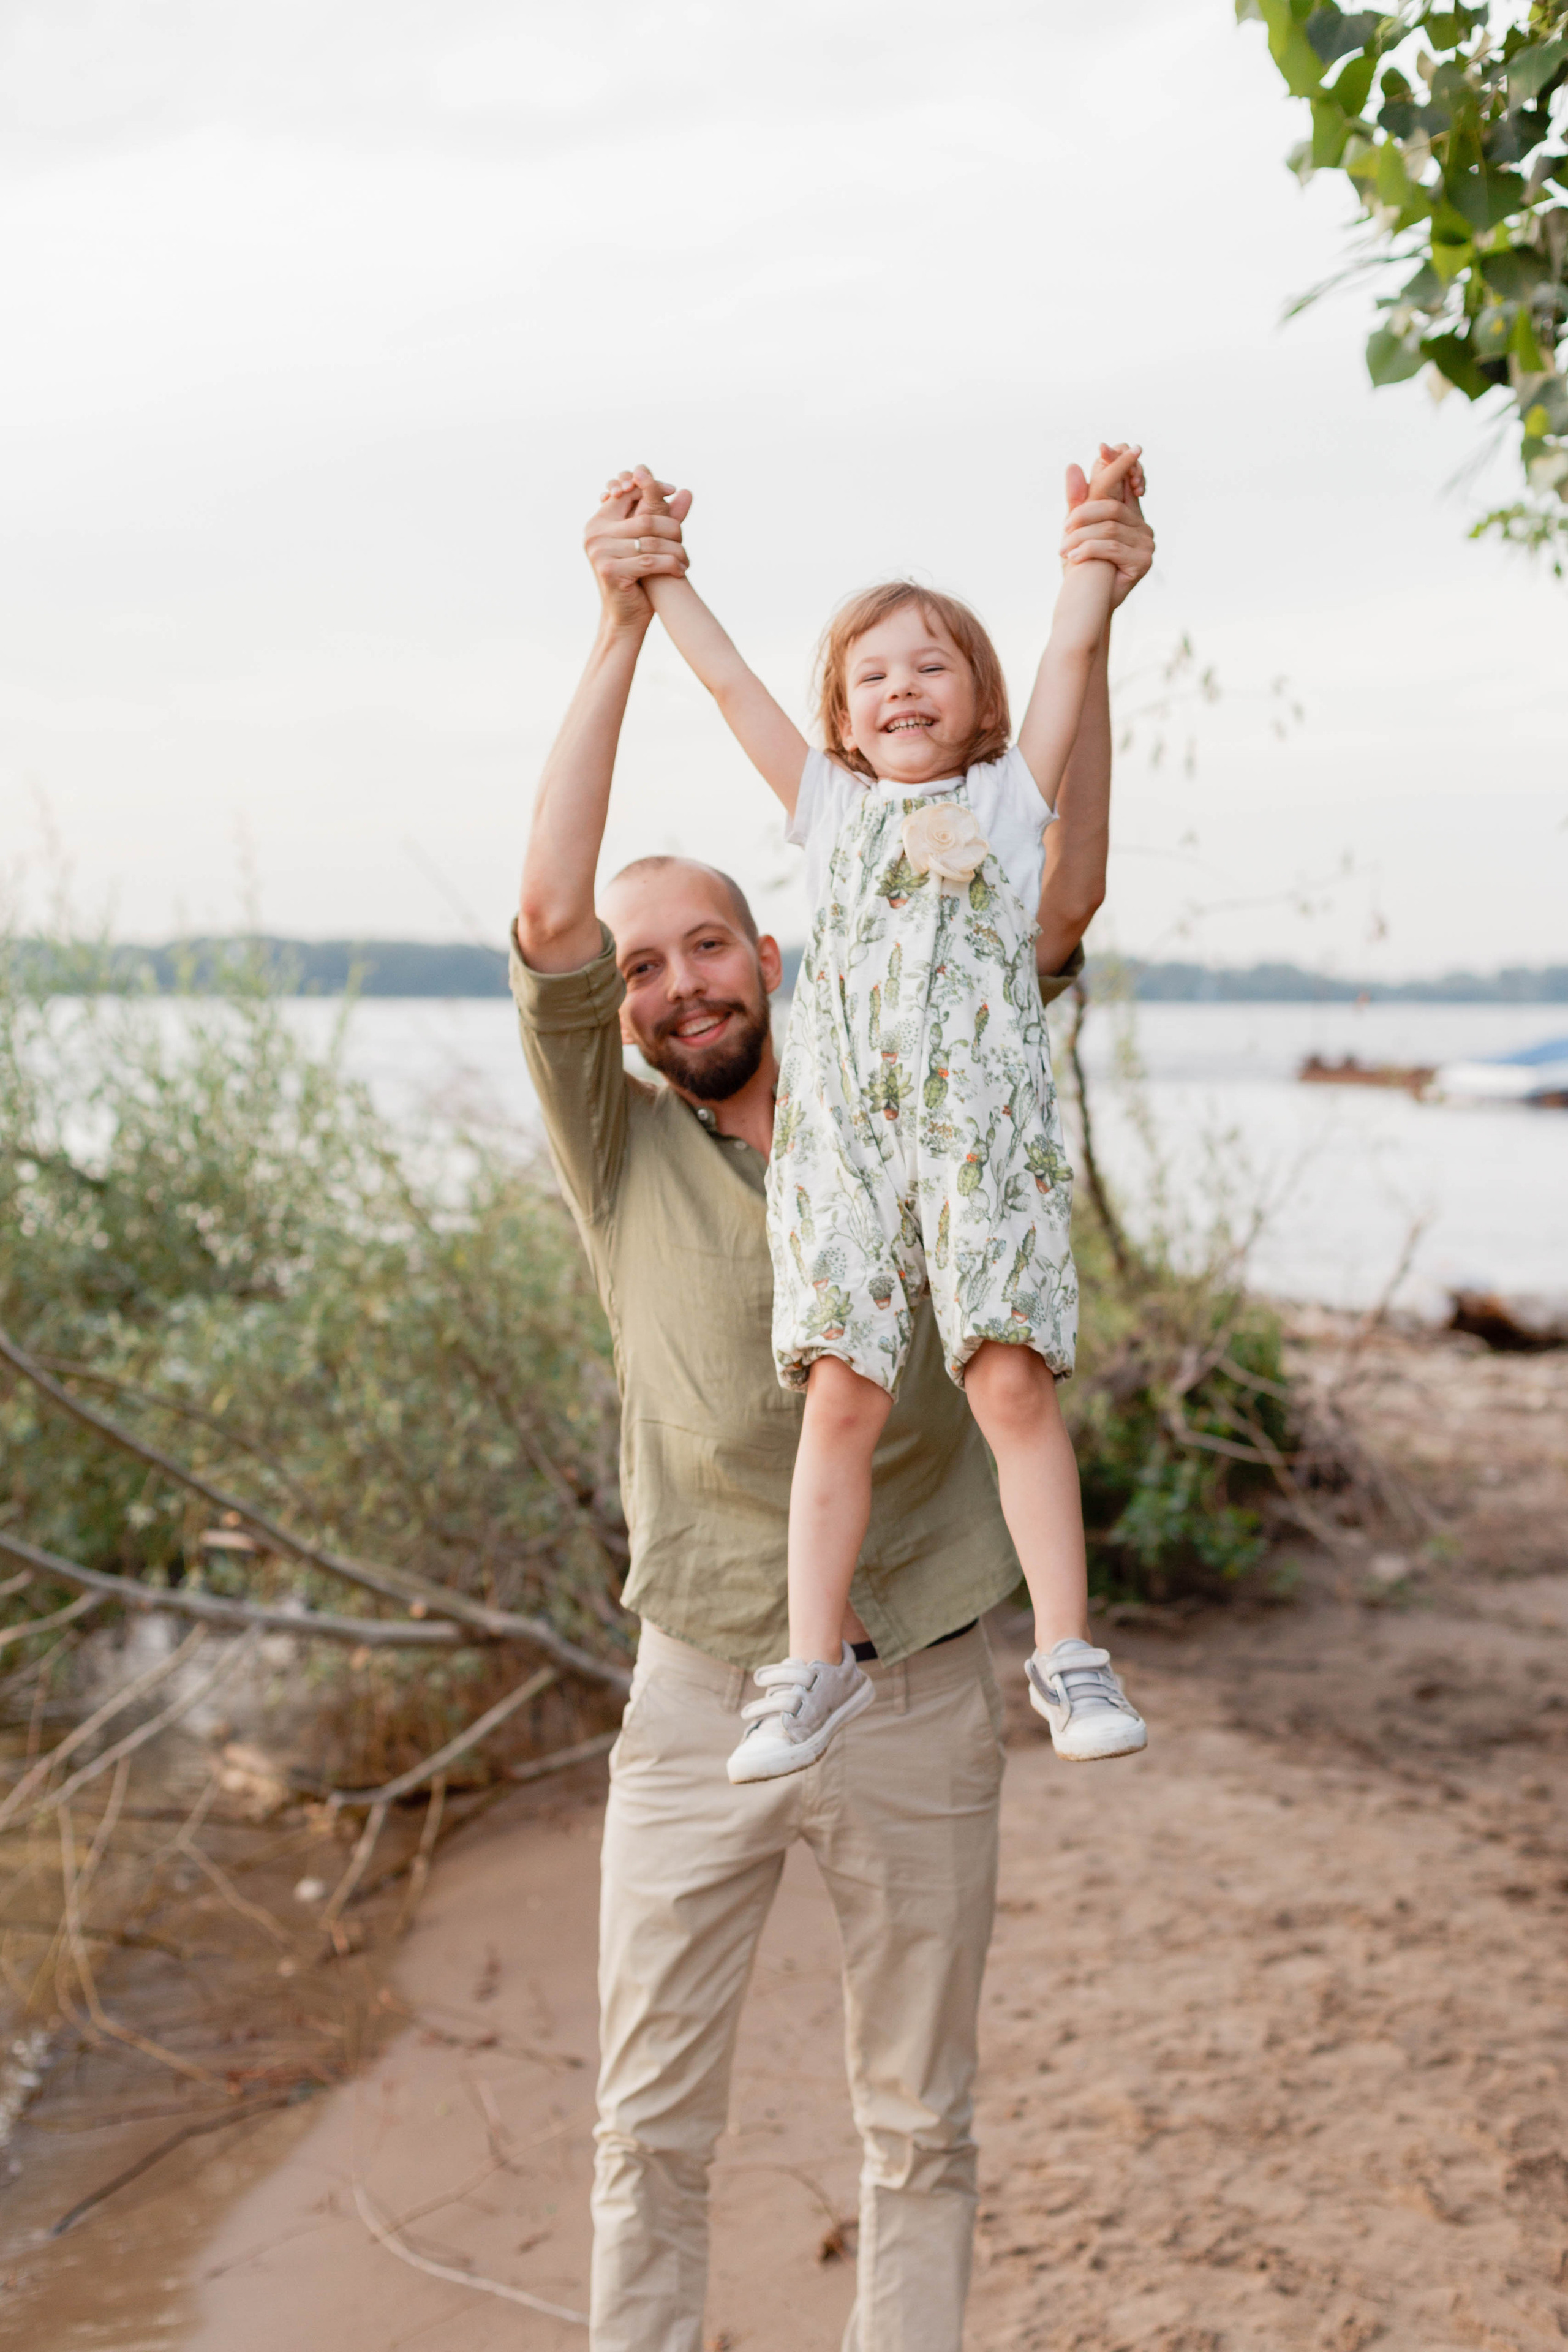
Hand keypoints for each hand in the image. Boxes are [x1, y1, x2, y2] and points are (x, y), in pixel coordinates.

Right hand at [584, 465, 692, 632]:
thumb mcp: (649, 543)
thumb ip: (664, 516)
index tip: (674, 491)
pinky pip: (649, 561)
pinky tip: (681, 570)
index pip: (628, 493)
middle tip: (683, 541)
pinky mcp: (609, 571)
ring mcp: (599, 552)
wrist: (625, 617)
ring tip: (685, 559)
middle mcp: (595, 534)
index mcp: (599, 522)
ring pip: (651, 541)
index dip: (653, 488)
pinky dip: (670, 565)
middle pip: (646, 518)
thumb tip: (687, 491)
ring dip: (675, 550)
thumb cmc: (638, 578)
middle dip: (671, 528)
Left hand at [1059, 442, 1152, 611]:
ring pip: (1109, 527)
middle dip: (1084, 513)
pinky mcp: (1144, 561)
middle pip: (1113, 505)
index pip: (1126, 478)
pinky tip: (1074, 559)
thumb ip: (1077, 499)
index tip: (1101, 448)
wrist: (1086, 608)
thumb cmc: (1081, 568)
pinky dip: (1088, 550)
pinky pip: (1112, 546)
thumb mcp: (1076, 529)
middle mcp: (1141, 526)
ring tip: (1062, 551)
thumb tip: (1072, 464)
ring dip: (1080, 537)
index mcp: (1128, 514)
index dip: (1117, 461)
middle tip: (1063, 529)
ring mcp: (1146, 544)